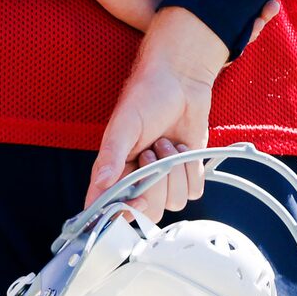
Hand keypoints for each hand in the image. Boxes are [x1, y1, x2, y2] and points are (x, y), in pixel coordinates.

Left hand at [20, 0, 268, 29]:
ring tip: (259, 21)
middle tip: (273, 4)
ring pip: (222, 27)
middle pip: (238, 4)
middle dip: (261, 8)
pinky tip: (234, 44)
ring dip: (244, 28)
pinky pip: (196, 44)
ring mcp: (185, 11)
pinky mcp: (168, 28)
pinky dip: (215, 47)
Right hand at [88, 6, 231, 216]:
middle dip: (156, 183)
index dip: (121, 214)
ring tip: (167, 144)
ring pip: (175, 202)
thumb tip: (101, 183)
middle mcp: (137, 179)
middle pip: (149, 210)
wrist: (181, 82)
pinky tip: (182, 149)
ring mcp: (163, 178)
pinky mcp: (186, 174)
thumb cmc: (146, 96)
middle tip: (151, 152)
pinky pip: (195, 191)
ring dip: (176, 171)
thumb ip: (111, 155)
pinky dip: (193, 170)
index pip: (109, 207)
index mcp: (114, 170)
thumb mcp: (124, 124)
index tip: (135, 200)